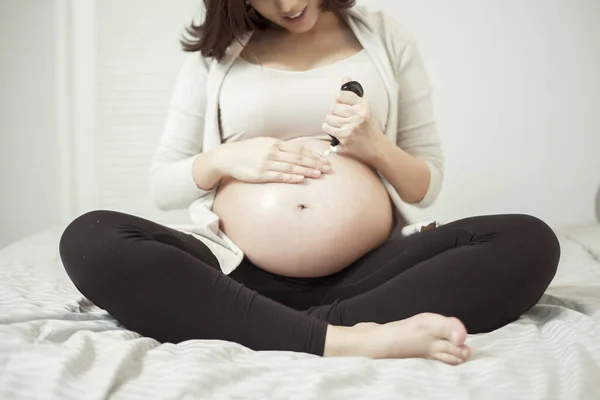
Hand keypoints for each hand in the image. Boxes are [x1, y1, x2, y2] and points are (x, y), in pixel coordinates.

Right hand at [215, 137, 329, 183]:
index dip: (314, 155)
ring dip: (307, 170)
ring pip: (292, 166)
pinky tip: (301, 178)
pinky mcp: (262, 174)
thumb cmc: (247, 152)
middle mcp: (273, 152)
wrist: (228, 157)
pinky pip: (280, 175)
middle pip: (299, 157)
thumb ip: (279, 148)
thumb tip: (295, 153)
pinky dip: (292, 176)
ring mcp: (267, 163)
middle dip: (315, 163)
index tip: (325, 160)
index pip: (299, 149)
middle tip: (327, 168)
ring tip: (319, 174)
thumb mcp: (264, 144)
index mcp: (275, 143)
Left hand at [322, 77, 382, 162]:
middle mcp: (358, 114)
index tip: (340, 104)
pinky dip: (328, 128)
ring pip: (329, 117)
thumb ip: (351, 93)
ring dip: (330, 121)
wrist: (375, 146)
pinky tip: (334, 129)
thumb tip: (345, 77)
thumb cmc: (366, 126)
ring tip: (337, 123)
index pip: (341, 94)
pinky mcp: (345, 136)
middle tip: (339, 116)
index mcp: (363, 105)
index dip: (337, 99)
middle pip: (333, 106)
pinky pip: (328, 128)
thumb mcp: (362, 108)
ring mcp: (351, 126)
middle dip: (333, 112)